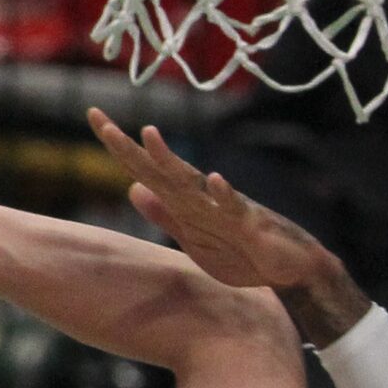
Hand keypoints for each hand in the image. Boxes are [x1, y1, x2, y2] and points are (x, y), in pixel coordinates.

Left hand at [87, 110, 325, 291]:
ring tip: (147, 134)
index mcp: (185, 202)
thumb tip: (131, 187)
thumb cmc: (244, 253)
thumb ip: (164, 214)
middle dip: (129, 146)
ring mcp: (225, 208)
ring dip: (169, 160)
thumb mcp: (193, 238)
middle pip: (159, 168)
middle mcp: (201, 197)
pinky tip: (215, 180)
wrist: (292, 270)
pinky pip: (236, 208)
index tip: (95, 118)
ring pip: (191, 182)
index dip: (120, 148)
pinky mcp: (251, 225)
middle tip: (97, 117)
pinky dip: (225, 195)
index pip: (146, 170)